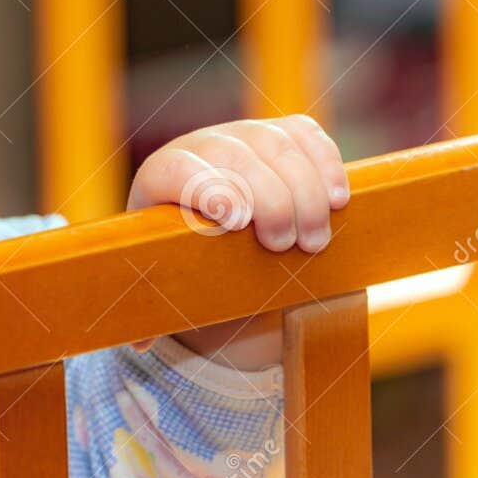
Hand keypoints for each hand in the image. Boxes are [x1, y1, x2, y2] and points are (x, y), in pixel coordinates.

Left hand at [125, 115, 349, 362]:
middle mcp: (200, 146)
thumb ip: (154, 304)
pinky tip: (337, 200)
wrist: (209, 215)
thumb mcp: (164, 272)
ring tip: (315, 242)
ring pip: (275, 143)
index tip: (236, 222)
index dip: (207, 188)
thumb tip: (139, 344)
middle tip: (287, 246)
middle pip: (235, 155)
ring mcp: (241, 134)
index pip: (177, 169)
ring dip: (304, 190)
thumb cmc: (183, 252)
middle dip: (269, 199)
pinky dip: (325, 163)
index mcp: (161, 177)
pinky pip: (305, 134)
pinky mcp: (279, 133)